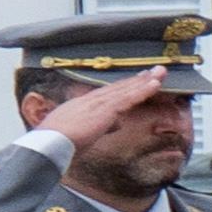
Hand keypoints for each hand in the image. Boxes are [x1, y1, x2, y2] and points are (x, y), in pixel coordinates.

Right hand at [35, 67, 170, 150]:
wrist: (51, 141)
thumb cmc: (59, 140)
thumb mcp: (82, 131)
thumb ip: (102, 126)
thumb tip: (115, 125)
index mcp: (85, 103)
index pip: (110, 92)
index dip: (126, 85)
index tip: (139, 78)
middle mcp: (93, 99)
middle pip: (121, 86)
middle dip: (139, 78)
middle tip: (156, 70)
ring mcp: (99, 102)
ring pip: (127, 89)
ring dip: (145, 80)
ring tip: (161, 71)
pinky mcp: (106, 109)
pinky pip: (129, 97)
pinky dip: (143, 90)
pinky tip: (155, 84)